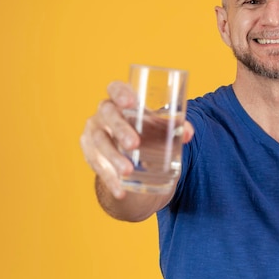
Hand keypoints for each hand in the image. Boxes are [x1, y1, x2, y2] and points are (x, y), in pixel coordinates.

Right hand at [80, 81, 193, 199]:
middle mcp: (104, 112)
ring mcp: (94, 131)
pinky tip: (121, 190)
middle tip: (134, 144)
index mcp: (121, 99)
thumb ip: (174, 128)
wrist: (129, 153)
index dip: (120, 93)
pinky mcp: (90, 152)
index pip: (115, 88)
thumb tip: (188, 133)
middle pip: (107, 115)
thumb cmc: (146, 131)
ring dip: (114, 157)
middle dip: (120, 129)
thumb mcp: (159, 128)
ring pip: (100, 142)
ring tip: (128, 171)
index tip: (131, 103)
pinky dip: (109, 179)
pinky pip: (97, 164)